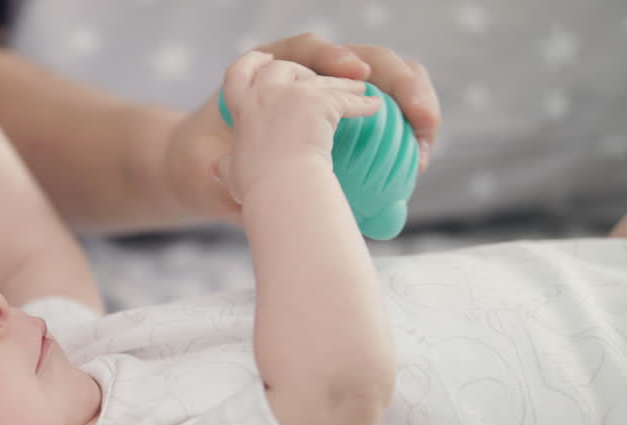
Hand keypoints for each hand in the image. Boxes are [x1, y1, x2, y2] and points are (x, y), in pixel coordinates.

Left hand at [164, 32, 439, 221]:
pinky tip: (418, 158)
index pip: (303, 49)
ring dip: (413, 101)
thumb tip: (217, 173)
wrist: (205, 171)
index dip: (331, 57)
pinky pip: (388, 109)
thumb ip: (212, 168)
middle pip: (359, 57)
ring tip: (425, 138)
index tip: (354, 78)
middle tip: (416, 116)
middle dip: (394, 78)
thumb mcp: (201, 167)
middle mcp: (304, 72)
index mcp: (266, 71)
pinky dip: (408, 128)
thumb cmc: (202, 164)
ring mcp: (331, 90)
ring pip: (384, 79)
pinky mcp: (348, 113)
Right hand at [215, 52, 379, 205]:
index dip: (251, 64)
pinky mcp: (319, 102)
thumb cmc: (256, 190)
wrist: (280, 190)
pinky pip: (347, 99)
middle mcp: (264, 94)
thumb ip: (226, 167)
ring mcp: (293, 94)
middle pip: (282, 67)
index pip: (237, 75)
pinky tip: (374, 107)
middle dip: (302, 70)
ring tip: (359, 89)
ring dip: (341, 83)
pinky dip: (363, 103)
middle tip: (320, 78)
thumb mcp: (230, 177)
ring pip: (320, 80)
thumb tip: (217, 168)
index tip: (264, 59)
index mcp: (242, 110)